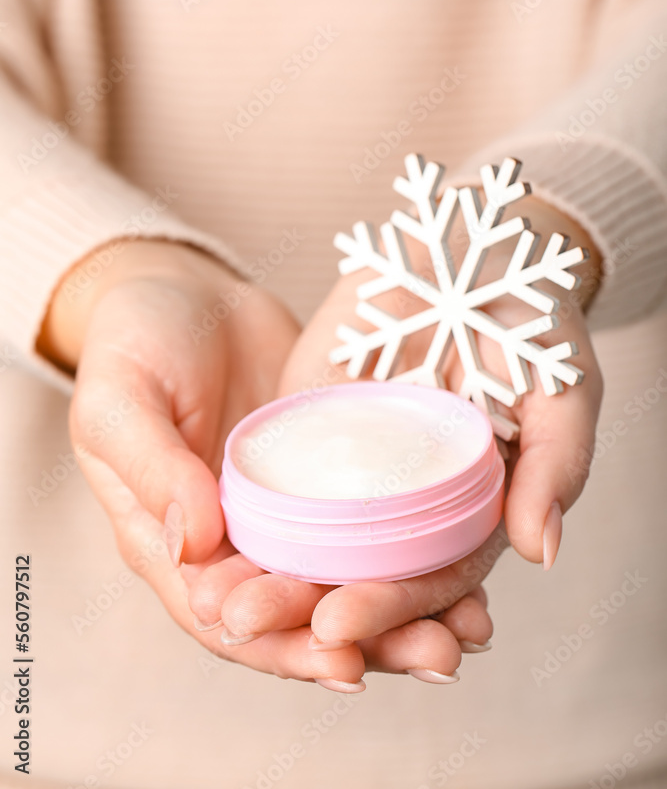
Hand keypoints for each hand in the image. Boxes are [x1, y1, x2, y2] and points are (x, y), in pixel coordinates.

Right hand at [42, 238, 491, 689]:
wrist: (185, 293)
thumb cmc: (134, 343)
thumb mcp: (120, 401)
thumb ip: (153, 470)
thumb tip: (196, 548)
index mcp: (173, 546)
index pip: (228, 620)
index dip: (284, 648)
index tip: (345, 660)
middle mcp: (233, 546)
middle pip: (301, 618)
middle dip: (367, 643)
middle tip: (437, 655)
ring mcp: (284, 515)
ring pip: (344, 581)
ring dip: (404, 614)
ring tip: (468, 632)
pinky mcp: (326, 480)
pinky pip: (370, 526)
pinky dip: (414, 553)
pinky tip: (469, 568)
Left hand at [214, 195, 602, 655]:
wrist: (470, 253)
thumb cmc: (531, 328)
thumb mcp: (561, 390)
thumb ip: (556, 466)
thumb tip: (542, 551)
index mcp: (471, 516)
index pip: (431, 579)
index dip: (392, 608)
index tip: (339, 623)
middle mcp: (410, 506)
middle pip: (360, 572)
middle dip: (307, 607)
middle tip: (249, 623)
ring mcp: (356, 469)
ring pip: (311, 538)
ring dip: (266, 576)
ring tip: (216, 608)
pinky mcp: (311, 424)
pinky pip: (276, 473)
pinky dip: (246, 510)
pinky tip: (205, 540)